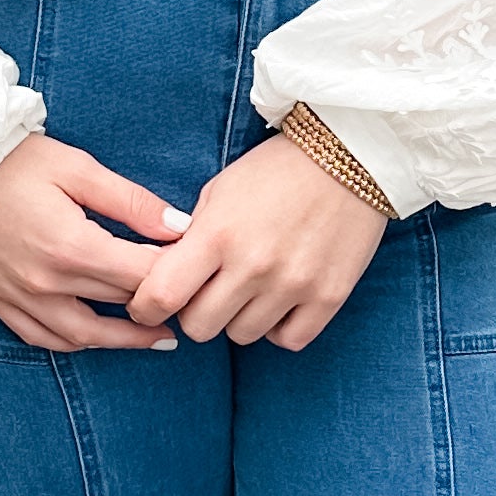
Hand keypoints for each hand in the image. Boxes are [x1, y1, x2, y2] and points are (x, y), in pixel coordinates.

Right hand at [0, 135, 190, 352]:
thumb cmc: (7, 162)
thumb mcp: (75, 167)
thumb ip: (130, 201)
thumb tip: (179, 227)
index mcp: (72, 248)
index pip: (143, 276)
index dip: (177, 274)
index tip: (199, 268)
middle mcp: (47, 284)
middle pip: (120, 304)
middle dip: (158, 303)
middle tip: (190, 300)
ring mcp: (20, 298)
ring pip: (85, 336)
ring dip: (124, 341)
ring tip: (158, 337)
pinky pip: (43, 338)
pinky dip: (75, 343)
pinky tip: (96, 338)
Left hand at [125, 132, 385, 349]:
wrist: (350, 154)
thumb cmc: (276, 171)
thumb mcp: (220, 191)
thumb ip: (191, 238)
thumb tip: (165, 279)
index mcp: (218, 233)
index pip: (162, 295)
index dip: (145, 307)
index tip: (149, 304)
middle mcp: (253, 265)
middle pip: (199, 327)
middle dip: (194, 312)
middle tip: (206, 292)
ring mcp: (293, 284)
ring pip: (242, 335)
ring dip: (238, 317)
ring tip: (250, 287)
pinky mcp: (328, 297)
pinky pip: (287, 340)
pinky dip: (278, 327)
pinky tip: (279, 301)